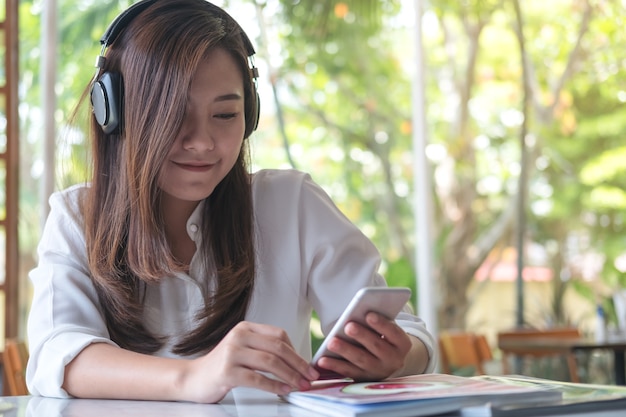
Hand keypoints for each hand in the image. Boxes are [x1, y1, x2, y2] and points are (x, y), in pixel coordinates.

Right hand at [180, 321, 318, 402]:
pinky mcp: (227, 371)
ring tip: (299, 385)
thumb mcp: (244, 350)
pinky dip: (274, 386)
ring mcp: (232, 352)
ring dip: (289, 375)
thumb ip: (265, 350)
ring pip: (270, 362)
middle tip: (310, 377)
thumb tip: (297, 362)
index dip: (297, 351)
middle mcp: (239, 336)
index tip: (308, 366)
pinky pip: (257, 378)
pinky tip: (283, 390)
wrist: (193, 378)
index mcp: (246, 328)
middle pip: (278, 348)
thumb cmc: (222, 366)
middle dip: (298, 364)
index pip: (279, 335)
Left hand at [315, 312, 412, 380]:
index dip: (381, 324)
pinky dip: (335, 366)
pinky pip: (348, 372)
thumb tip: (359, 312)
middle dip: (361, 336)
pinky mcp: (364, 378)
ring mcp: (379, 371)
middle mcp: (394, 360)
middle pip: (377, 347)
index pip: (393, 332)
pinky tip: (322, 360)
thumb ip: (377, 321)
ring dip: (346, 351)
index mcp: (402, 344)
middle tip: (348, 326)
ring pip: (361, 360)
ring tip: (331, 342)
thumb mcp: (386, 329)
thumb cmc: (383, 336)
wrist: (388, 361)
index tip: (368, 315)